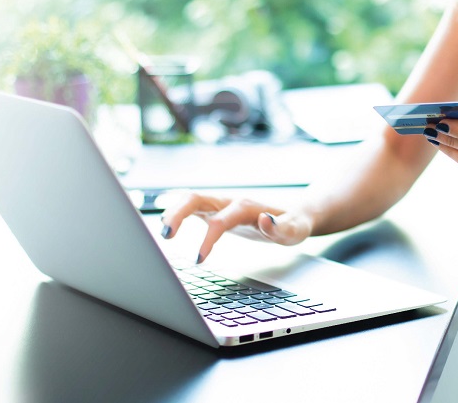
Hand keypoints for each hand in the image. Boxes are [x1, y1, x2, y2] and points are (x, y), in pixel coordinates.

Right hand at [159, 193, 313, 263]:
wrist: (293, 215)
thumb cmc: (294, 225)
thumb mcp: (294, 230)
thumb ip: (281, 228)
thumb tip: (263, 220)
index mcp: (246, 206)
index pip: (221, 219)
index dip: (208, 238)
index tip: (199, 259)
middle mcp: (229, 200)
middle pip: (196, 197)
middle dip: (178, 213)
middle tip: (165, 236)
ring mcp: (220, 204)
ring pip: (189, 199)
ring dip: (172, 212)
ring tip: (162, 233)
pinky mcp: (215, 210)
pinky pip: (191, 207)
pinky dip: (176, 213)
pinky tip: (167, 227)